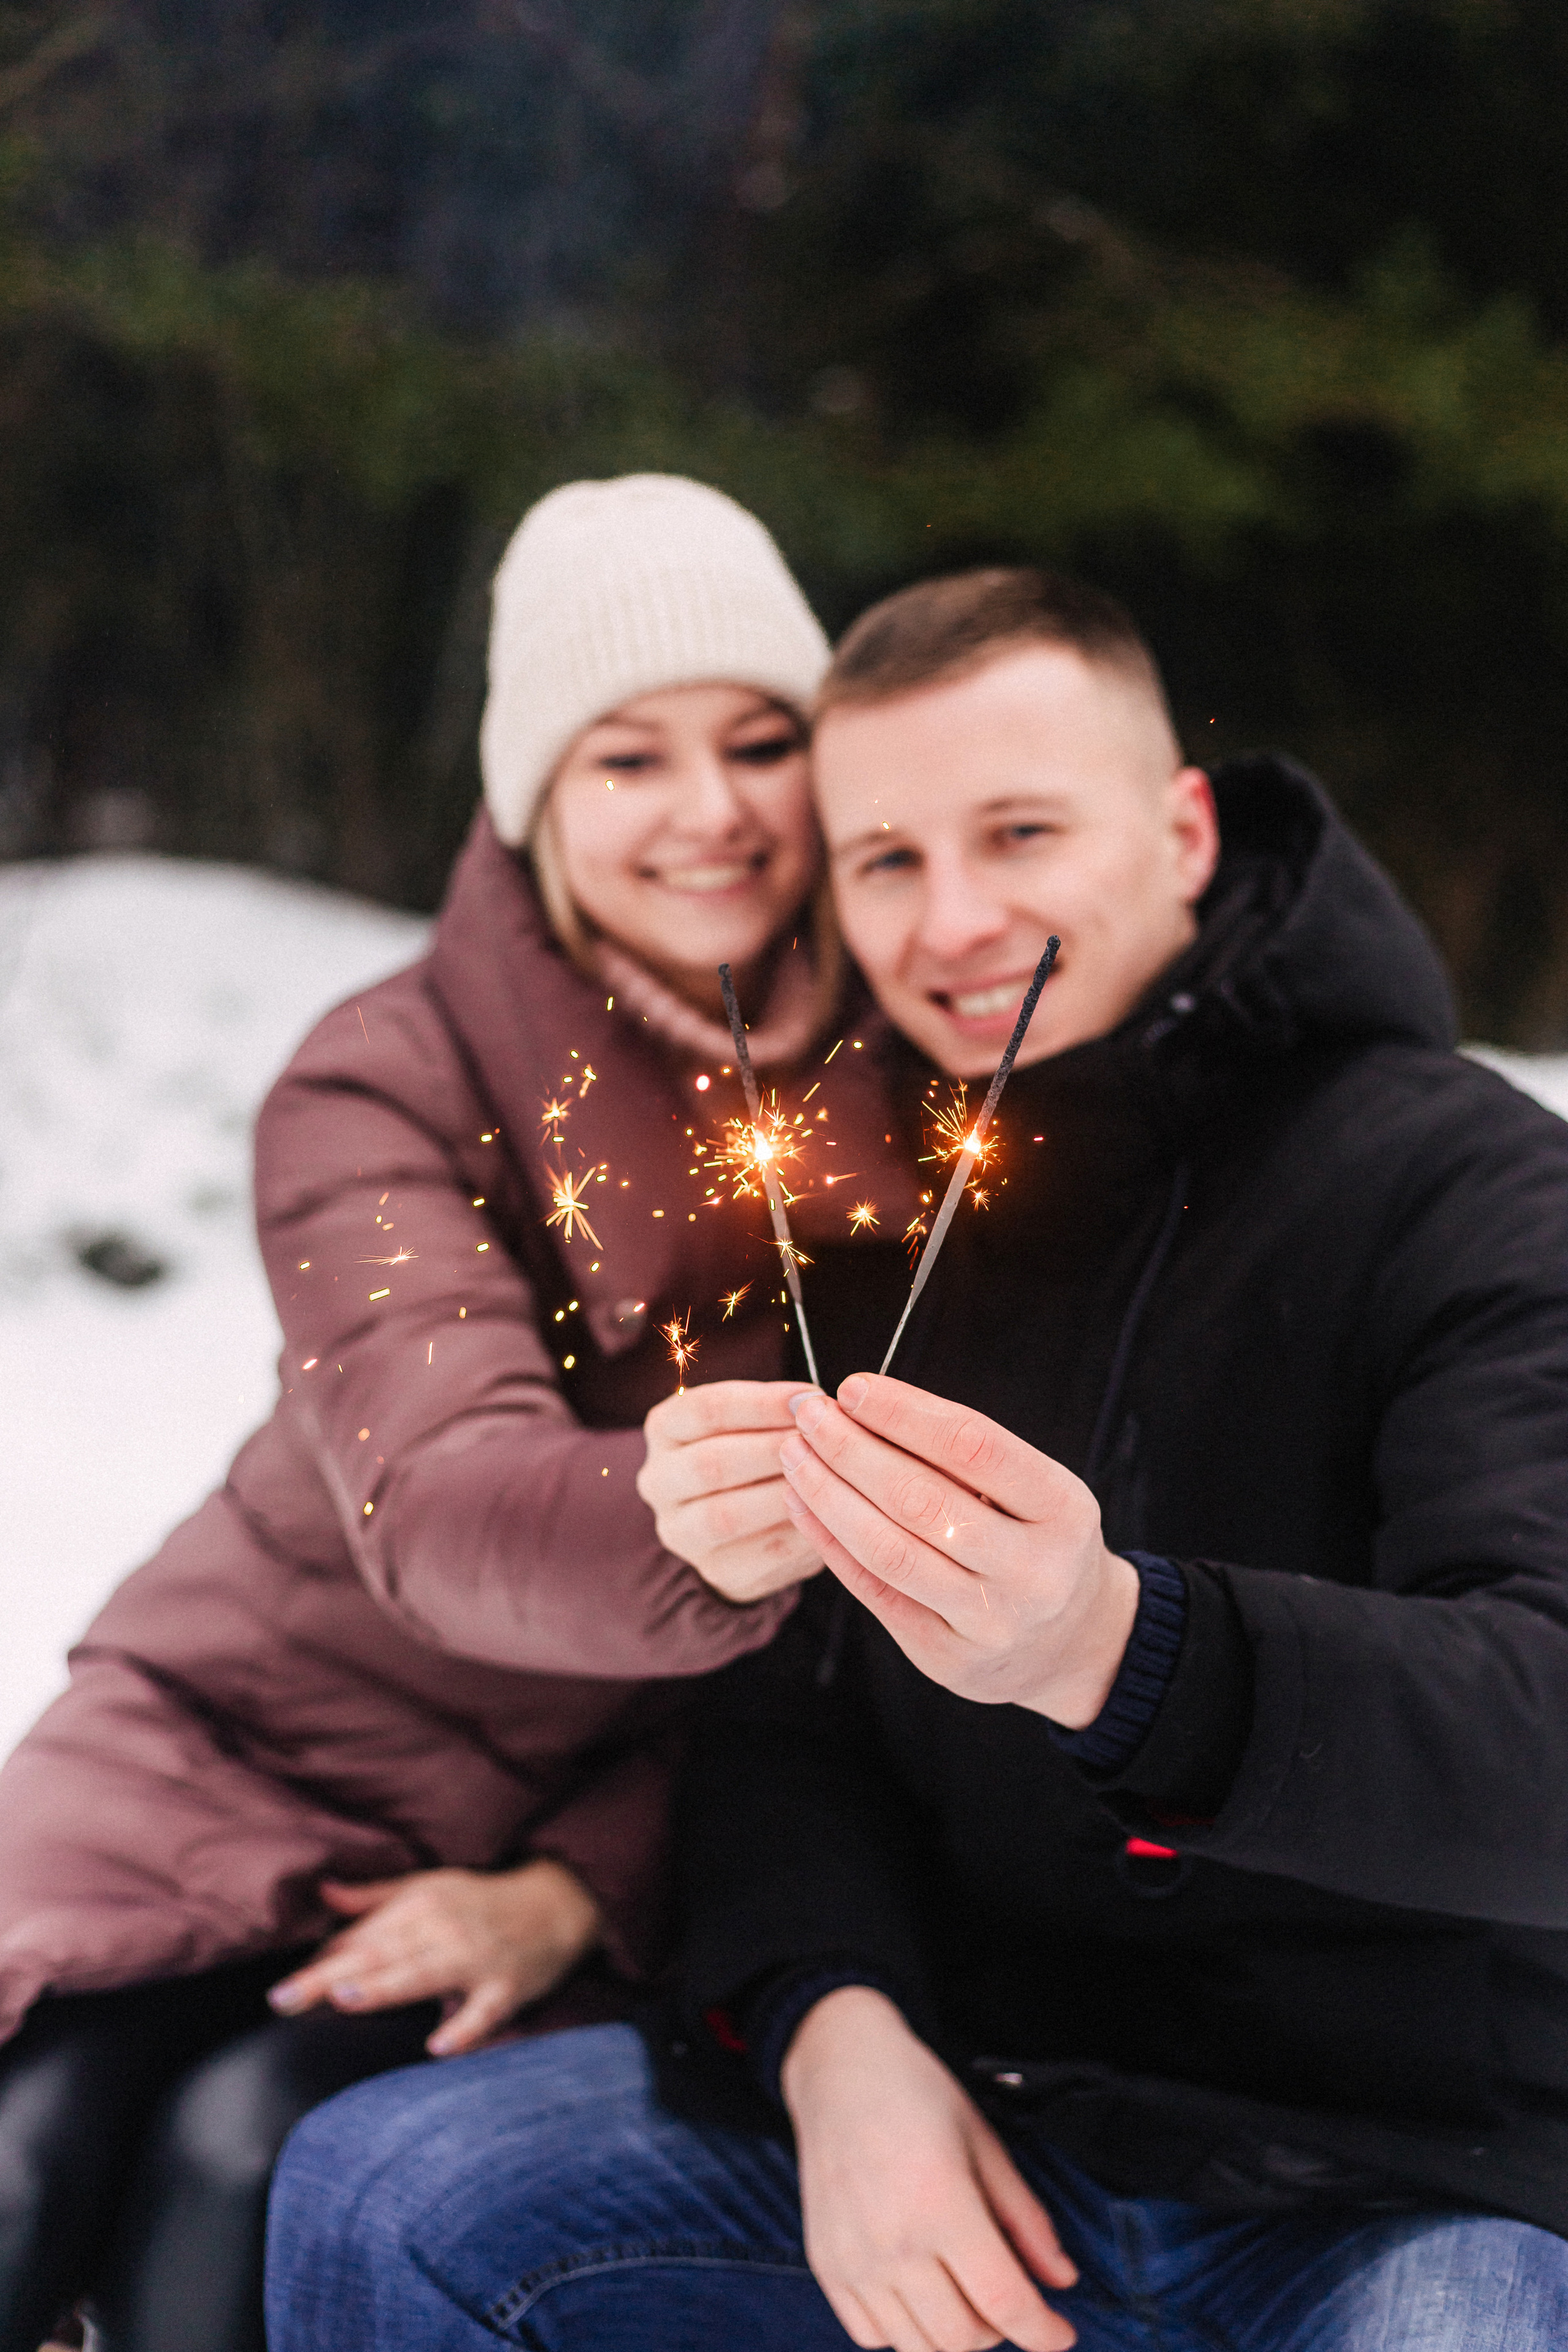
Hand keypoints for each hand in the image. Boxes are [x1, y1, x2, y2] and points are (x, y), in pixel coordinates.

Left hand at [267, 1859, 601, 2054]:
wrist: (557, 1904)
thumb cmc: (480, 1901)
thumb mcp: (428, 1887)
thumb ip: (373, 1897)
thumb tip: (320, 1892)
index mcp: (419, 1905)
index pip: (361, 1936)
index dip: (319, 1961)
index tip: (279, 1990)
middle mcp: (443, 1929)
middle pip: (379, 1954)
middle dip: (329, 1976)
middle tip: (282, 1999)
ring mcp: (476, 1959)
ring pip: (425, 1974)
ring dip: (387, 1985)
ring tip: (347, 1997)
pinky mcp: (506, 1988)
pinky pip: (484, 2011)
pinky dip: (464, 2027)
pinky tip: (439, 2046)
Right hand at [637, 1378, 825, 1602]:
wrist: (743, 1526)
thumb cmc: (756, 1455)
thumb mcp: (754, 1422)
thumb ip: (776, 1410)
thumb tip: (818, 1404)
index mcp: (665, 1428)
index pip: (706, 1409)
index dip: (763, 1402)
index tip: (811, 1397)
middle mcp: (659, 1481)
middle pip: (711, 1463)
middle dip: (773, 1449)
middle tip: (822, 1441)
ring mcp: (681, 1532)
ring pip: (727, 1514)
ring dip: (783, 1493)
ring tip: (827, 1477)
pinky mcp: (716, 1570)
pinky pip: (761, 1552)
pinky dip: (799, 1531)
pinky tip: (829, 1514)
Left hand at [778, 1374, 1139, 1725]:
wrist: (1071, 1643)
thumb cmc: (1037, 1540)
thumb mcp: (1033, 1490)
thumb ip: (962, 1455)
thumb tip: (862, 1406)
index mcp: (1063, 1509)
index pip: (973, 1446)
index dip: (905, 1412)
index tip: (852, 1386)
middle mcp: (1034, 1570)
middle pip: (920, 1499)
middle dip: (851, 1449)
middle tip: (808, 1413)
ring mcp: (990, 1621)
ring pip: (888, 1550)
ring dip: (828, 1494)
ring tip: (794, 1454)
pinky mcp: (946, 1657)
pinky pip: (874, 1592)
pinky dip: (829, 1542)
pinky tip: (801, 1504)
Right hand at [783, 1987, 1076, 2351]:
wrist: (840, 2069)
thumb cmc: (918, 2096)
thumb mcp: (985, 2143)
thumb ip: (1026, 2218)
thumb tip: (1063, 2279)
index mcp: (941, 2202)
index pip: (1003, 2301)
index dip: (1043, 2331)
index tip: (1061, 2333)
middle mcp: (893, 2241)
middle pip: (963, 2338)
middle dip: (1001, 2331)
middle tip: (1008, 2298)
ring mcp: (853, 2259)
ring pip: (917, 2347)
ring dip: (954, 2337)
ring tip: (965, 2296)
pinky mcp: (825, 2265)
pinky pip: (870, 2336)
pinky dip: (904, 2331)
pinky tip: (919, 2294)